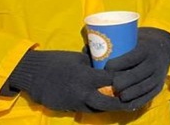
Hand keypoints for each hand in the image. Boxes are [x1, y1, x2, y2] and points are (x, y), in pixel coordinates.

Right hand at [8, 50, 124, 111]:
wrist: (34, 75)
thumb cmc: (57, 61)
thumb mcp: (78, 59)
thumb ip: (93, 65)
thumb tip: (109, 62)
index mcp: (86, 77)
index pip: (112, 81)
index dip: (125, 81)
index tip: (135, 78)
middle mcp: (83, 92)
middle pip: (109, 102)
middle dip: (122, 102)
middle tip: (133, 97)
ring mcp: (75, 103)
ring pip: (99, 109)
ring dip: (111, 107)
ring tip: (124, 103)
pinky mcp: (69, 108)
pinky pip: (88, 110)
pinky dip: (98, 108)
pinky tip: (107, 104)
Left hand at [106, 28, 169, 109]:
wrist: (163, 48)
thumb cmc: (139, 43)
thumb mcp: (130, 39)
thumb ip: (112, 45)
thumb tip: (84, 50)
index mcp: (146, 49)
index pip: (130, 58)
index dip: (116, 65)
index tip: (106, 68)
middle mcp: (154, 62)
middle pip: (134, 76)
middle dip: (119, 83)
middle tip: (108, 84)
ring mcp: (158, 75)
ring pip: (141, 88)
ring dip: (126, 94)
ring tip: (115, 95)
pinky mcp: (159, 86)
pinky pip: (147, 97)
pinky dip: (136, 102)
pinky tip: (125, 103)